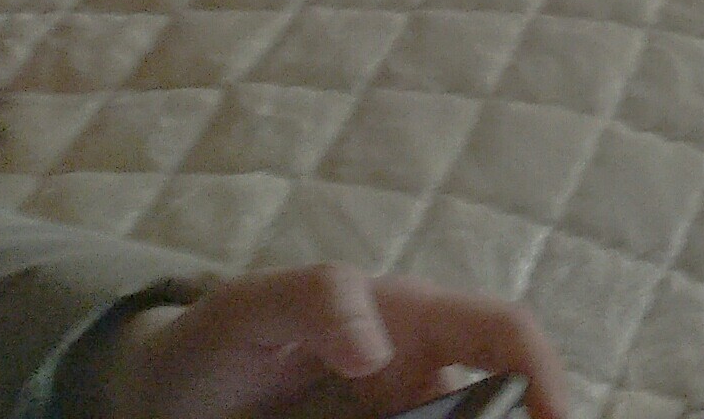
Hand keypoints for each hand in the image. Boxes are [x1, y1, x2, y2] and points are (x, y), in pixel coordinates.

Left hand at [82, 266, 569, 418]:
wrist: (158, 398)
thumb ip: (316, 298)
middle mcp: (421, 375)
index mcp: (413, 320)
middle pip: (499, 406)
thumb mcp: (248, 308)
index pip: (507, 333)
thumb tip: (379, 345)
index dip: (545, 374)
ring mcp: (398, 417)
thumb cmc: (210, 339)